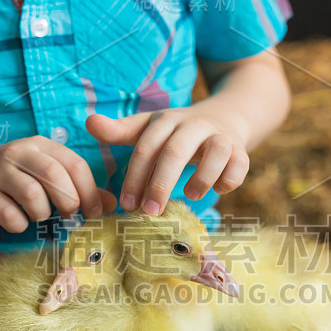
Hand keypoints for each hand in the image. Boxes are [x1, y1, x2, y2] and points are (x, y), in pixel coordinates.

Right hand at [0, 136, 116, 232]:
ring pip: (31, 194)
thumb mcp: (47, 175)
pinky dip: (19, 224)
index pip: (75, 165)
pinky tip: (17, 220)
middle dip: (68, 201)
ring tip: (38, 215)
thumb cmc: (16, 178)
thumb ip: (79, 187)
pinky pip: (9, 215)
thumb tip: (110, 205)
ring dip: (41, 213)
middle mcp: (20, 153)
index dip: (90, 192)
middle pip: (54, 176)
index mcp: (42, 146)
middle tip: (68, 214)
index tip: (95, 213)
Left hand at [86, 107, 249, 214]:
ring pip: (216, 151)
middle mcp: (194, 125)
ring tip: (189, 196)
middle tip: (150, 212)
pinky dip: (230, 178)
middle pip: (176, 151)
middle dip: (160, 184)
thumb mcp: (149, 129)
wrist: (225, 117)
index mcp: (167, 121)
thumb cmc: (177, 133)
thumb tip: (89, 122)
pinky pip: (240, 163)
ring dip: (202, 176)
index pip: (146, 147)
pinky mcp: (241, 149)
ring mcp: (220, 136)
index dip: (135, 176)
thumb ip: (120, 130)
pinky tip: (219, 190)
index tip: (127, 205)